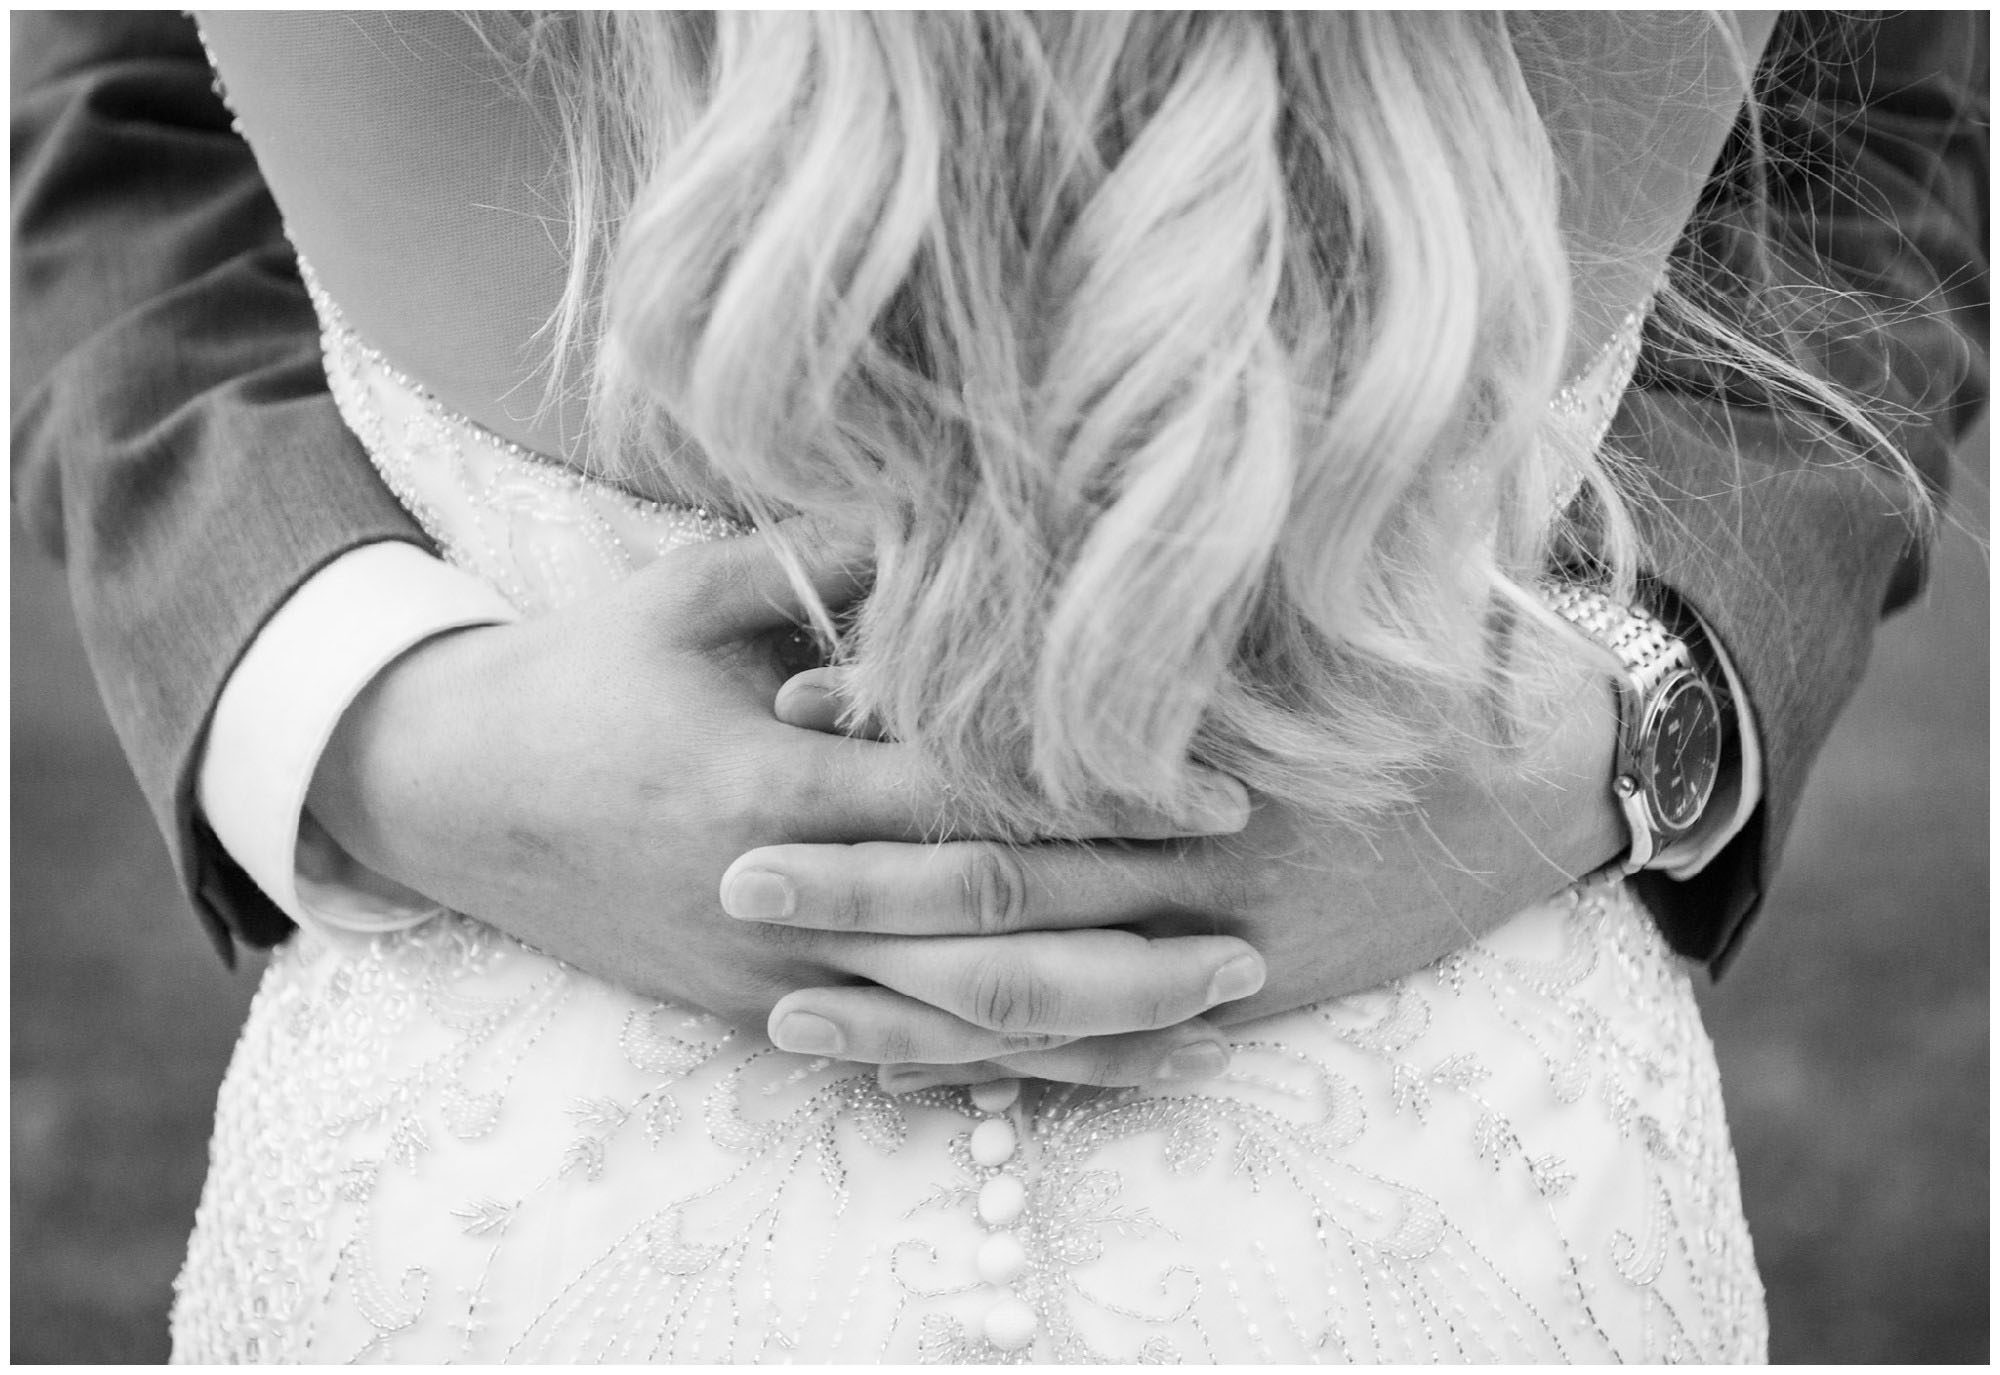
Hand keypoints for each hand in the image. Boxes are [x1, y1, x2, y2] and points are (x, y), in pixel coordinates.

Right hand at [305, 526, 1264, 1074]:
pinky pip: (903, 1058)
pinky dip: (1007, 1066)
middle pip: (986, 936)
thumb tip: (953, 510)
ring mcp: (769, 975)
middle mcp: (782, 896)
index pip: (968, 806)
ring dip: (1094, 1025)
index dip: (1099, 807)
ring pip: (956, 1024)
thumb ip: (823, 560)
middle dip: (1130, 936)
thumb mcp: (685, 596)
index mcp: (770, 780)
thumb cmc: (578, 680)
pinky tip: (1095, 1063)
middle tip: (1255, 931)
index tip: (1214, 799)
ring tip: (1212, 1013)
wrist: (451, 799)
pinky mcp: (757, 1016)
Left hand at [733, 657, 1624, 1089]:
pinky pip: (1088, 1047)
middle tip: (732, 873)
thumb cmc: (1398, 663)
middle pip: (993, 871)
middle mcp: (1183, 846)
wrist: (1533, 775)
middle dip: (859, 878)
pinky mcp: (1233, 997)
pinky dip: (995, 1060)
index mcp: (1184, 730)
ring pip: (1029, 987)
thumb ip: (1156, 588)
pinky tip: (902, 1065)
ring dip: (902, 1000)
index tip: (786, 698)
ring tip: (784, 1002)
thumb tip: (998, 555)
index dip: (897, 720)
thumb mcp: (1286, 601)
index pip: (1015, 725)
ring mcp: (1207, 937)